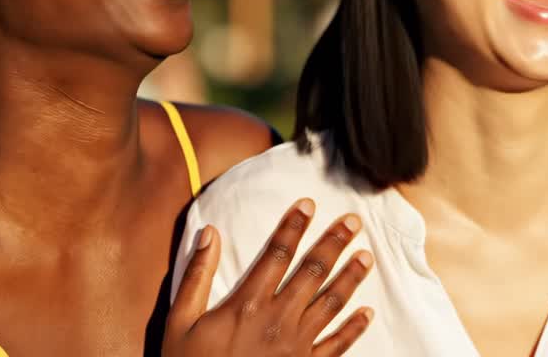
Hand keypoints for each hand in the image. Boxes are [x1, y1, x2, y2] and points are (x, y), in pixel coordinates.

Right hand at [165, 199, 373, 355]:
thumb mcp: (180, 322)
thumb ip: (197, 276)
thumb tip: (208, 232)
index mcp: (248, 304)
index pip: (278, 254)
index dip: (294, 226)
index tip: (309, 204)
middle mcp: (278, 319)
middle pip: (313, 272)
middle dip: (335, 243)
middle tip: (354, 222)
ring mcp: (296, 345)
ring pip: (331, 303)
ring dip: (351, 278)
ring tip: (367, 256)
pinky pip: (336, 346)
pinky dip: (354, 328)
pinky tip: (367, 313)